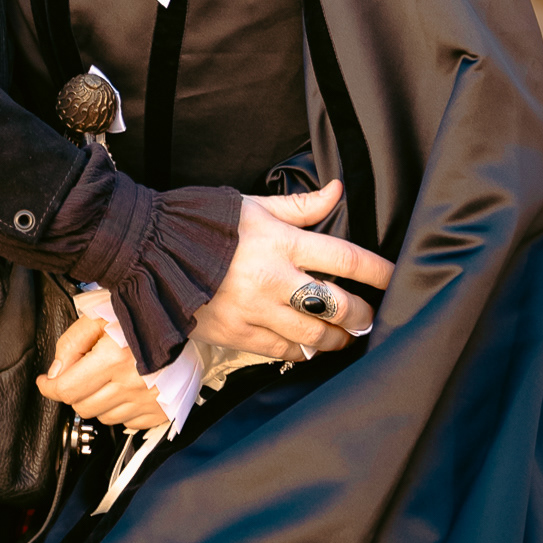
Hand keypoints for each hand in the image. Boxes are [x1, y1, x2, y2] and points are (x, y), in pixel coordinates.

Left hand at [35, 316, 170, 430]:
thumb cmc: (139, 313)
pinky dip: (120, 409)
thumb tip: (56, 374)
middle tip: (80, 373)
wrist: (182, 318)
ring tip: (106, 378)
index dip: (49, 387)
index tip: (45, 382)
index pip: (68, 389)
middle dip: (74, 392)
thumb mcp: (98, 316)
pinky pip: (128, 423)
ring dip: (97, 401)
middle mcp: (132, 383)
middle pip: (83, 407)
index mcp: (114, 358)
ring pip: (103, 418)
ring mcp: (149, 400)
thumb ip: (71, 343)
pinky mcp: (162, 410)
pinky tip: (124, 389)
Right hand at [192, 180, 391, 359]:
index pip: (346, 259)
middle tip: (368, 315)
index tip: (393, 277)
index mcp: (280, 241)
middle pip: (338, 305)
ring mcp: (255, 310)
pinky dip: (303, 351)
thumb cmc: (202, 223)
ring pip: (315, 335)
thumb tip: (337, 190)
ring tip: (344, 334)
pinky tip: (309, 344)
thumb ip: (299, 205)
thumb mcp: (251, 205)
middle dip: (363, 314)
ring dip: (338, 338)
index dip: (378, 271)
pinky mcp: (238, 334)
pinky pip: (284, 352)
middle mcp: (272, 279)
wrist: (149, 251)